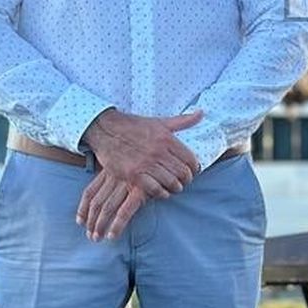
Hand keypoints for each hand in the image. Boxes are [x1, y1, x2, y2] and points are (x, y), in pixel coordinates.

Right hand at [77, 109, 203, 239]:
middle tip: (184, 182)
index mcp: (167, 139)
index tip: (193, 171)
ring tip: (174, 187)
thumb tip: (202, 113)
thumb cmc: (135, 126)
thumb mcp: (160, 122)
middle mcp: (158, 151)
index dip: (195, 168)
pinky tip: (162, 192)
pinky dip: (161, 193)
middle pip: (183, 173)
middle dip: (187, 180)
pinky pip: (154, 189)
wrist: (106, 130)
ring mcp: (145, 164)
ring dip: (175, 188)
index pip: (190, 159)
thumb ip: (182, 121)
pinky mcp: (133, 174)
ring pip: (171, 183)